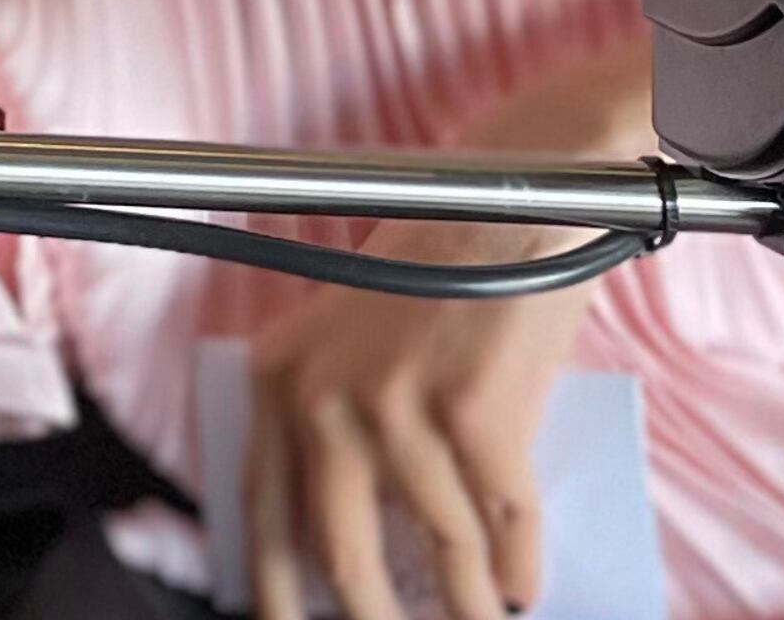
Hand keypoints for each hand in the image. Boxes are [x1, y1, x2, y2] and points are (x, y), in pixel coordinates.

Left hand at [245, 221, 595, 619]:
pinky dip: (517, 561)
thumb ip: (338, 428)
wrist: (508, 204)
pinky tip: (522, 583)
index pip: (261, 512)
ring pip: (435, 546)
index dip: (274, 586)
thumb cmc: (440, 276)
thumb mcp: (355, 348)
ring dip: (465, 599)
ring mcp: (393, 406)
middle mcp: (320, 397)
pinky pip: (499, 519)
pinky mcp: (468, 412)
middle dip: (370, 614)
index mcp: (278, 380)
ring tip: (481, 617)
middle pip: (338, 551)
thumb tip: (352, 546)